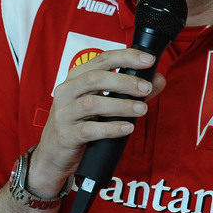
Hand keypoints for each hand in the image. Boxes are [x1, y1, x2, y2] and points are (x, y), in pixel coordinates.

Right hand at [27, 48, 165, 197]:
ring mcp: (64, 113)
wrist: (54, 155)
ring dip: (121, 105)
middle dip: (125, 82)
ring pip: (93, 103)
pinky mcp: (66, 135)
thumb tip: (158, 80)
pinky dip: (111, 128)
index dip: (126, 57)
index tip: (148, 60)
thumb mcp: (104, 104)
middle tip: (146, 89)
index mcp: (76, 77)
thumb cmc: (81, 124)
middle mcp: (67, 91)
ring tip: (142, 109)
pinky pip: (89, 130)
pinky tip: (127, 127)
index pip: (102, 59)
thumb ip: (131, 91)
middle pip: (96, 78)